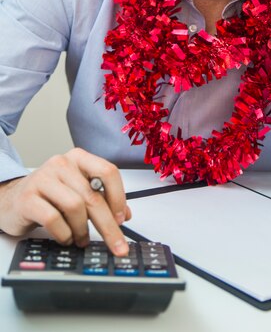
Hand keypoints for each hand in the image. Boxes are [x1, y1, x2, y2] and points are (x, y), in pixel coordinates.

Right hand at [0, 148, 131, 254]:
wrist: (12, 199)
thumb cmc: (49, 195)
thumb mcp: (77, 191)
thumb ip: (101, 198)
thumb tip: (125, 214)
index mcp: (78, 158)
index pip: (108, 171)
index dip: (119, 197)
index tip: (122, 218)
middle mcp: (62, 163)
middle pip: (93, 196)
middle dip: (108, 225)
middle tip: (117, 244)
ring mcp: (43, 178)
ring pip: (75, 207)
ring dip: (82, 230)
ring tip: (81, 239)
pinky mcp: (28, 198)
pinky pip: (53, 219)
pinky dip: (64, 233)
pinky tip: (65, 237)